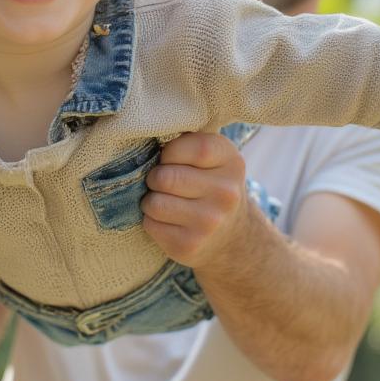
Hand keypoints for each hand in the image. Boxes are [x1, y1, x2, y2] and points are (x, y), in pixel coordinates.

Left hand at [141, 131, 258, 269]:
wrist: (231, 236)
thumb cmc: (211, 184)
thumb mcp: (214, 157)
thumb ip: (189, 142)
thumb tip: (147, 135)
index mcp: (231, 162)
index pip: (194, 148)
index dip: (170, 152)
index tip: (170, 158)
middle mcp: (226, 194)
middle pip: (166, 177)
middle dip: (155, 177)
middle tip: (162, 181)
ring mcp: (209, 222)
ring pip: (154, 203)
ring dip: (150, 200)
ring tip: (164, 200)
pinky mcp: (189, 245)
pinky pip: (150, 224)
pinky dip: (151, 220)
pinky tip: (168, 220)